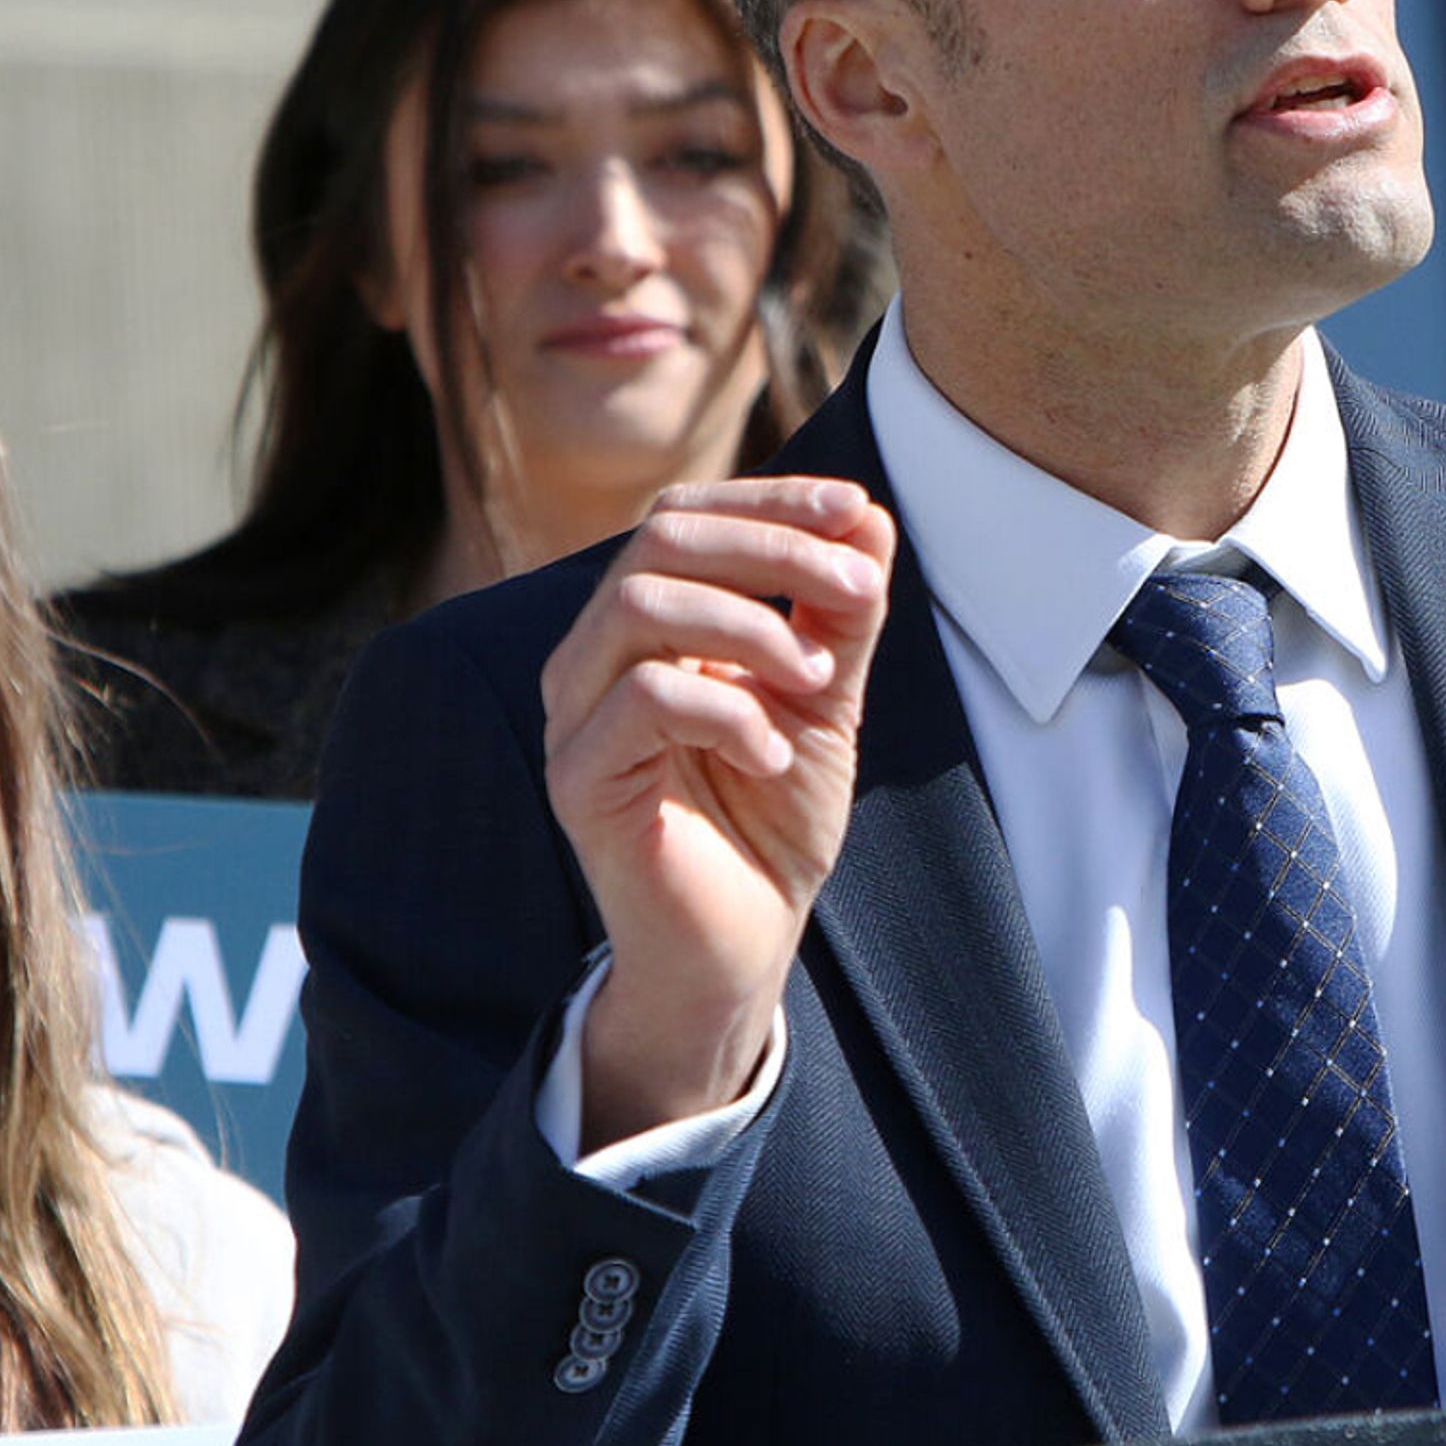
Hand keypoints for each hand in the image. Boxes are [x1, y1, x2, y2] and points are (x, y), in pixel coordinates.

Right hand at [546, 477, 892, 1146]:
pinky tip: (773, 753)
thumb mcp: (825, 700)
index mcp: (644, 624)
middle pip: (660, 539)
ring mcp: (576, 715)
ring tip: (816, 682)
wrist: (742, 944)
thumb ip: (839, 614)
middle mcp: (594, 655)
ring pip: (640, 604)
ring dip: (752, 628)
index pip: (685, 516)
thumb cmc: (772, 819)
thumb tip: (869, 516)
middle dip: (775, 549)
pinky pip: (642, 699)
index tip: (857, 511)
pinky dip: (728, 712)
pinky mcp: (577, 779)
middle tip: (860, 593)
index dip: (771, 500)